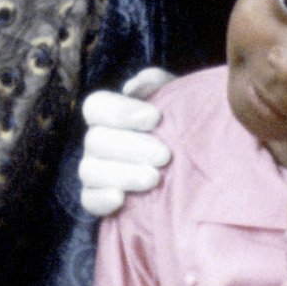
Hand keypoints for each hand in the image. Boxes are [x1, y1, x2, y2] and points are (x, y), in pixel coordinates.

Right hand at [79, 67, 174, 217]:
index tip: (155, 117)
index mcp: (110, 114)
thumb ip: (158, 86)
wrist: (198, 162)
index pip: (96, 106)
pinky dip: (101, 200)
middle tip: (164, 155)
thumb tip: (136, 85)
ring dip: (122, 174)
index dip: (120, 111)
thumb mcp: (178, 99)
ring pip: (89, 170)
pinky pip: (88, 200)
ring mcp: (94, 171)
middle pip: (95, 141)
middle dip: (131, 147)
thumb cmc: (183, 124)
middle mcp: (97, 142)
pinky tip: (121, 199)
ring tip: (154, 179)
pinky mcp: (98, 200)